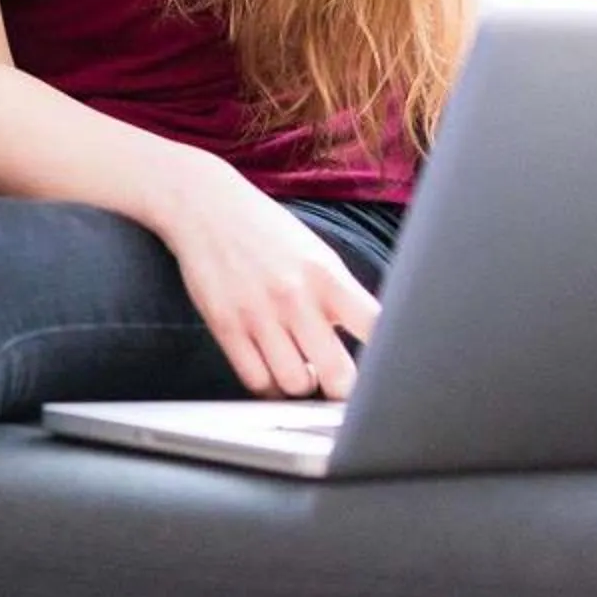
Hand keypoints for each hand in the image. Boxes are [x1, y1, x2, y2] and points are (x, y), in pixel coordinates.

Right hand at [152, 156, 381, 398]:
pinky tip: (273, 368)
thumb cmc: (268, 233)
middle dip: (343, 389)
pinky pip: (256, 381)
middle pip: (337, 374)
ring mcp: (258, 314)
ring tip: (301, 368)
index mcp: (327, 275)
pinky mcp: (225, 327)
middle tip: (339, 384)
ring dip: (303, 385)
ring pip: (295, 384)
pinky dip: (269, 385)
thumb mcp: (317, 255)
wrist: (206, 207)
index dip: (390, 357)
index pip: (374, 327)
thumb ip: (341, 298)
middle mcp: (295, 297)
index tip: (389, 370)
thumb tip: (372, 344)